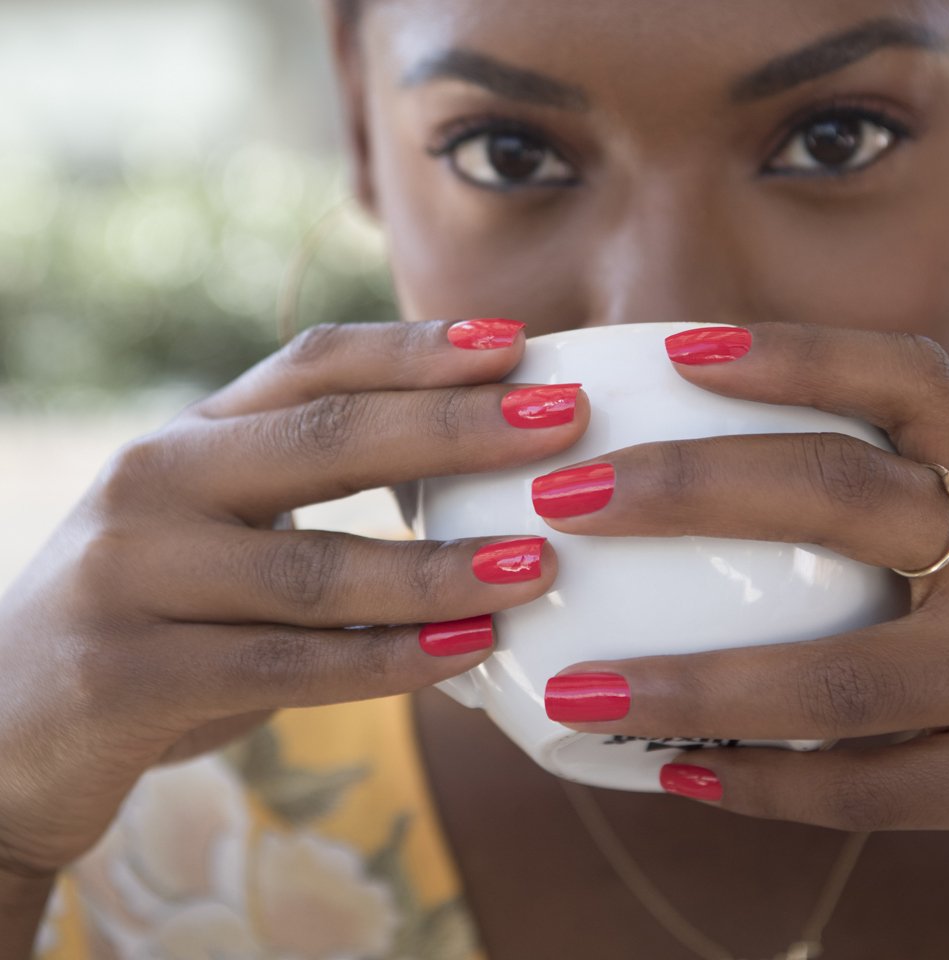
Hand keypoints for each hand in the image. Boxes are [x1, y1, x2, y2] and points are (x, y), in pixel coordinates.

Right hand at [0, 319, 587, 875]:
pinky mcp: (127, 674)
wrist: (3, 721)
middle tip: (563, 419)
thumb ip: (309, 505)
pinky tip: (465, 652)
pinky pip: (286, 666)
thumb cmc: (148, 615)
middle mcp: (155, 484)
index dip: (417, 350)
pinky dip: (386, 664)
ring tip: (536, 564)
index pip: (312, 367)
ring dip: (438, 568)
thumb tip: (466, 489)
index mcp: (189, 439)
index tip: (516, 342)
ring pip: (316, 569)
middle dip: (456, 428)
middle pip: (327, 439)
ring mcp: (133, 576)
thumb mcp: (214, 534)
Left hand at [539, 322, 948, 829]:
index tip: (677, 354)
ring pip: (847, 678)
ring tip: (576, 695)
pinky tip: (677, 772)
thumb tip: (663, 406)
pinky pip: (876, 790)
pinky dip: (770, 788)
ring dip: (698, 687)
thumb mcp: (924, 504)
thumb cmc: (946, 574)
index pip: (904, 381)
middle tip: (562, 500)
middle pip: (845, 494)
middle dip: (688, 488)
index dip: (798, 357)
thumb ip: (834, 466)